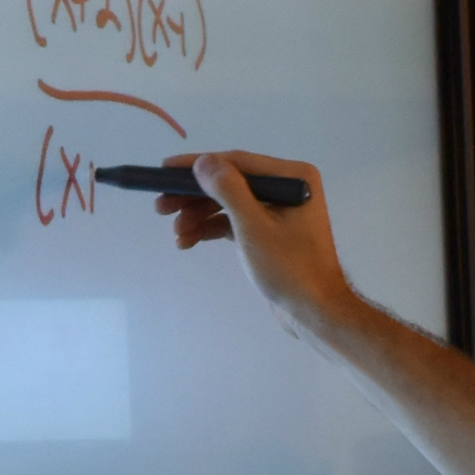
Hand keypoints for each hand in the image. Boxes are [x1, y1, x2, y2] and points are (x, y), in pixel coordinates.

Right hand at [160, 151, 352, 341]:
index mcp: (292, 177)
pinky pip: (235, 222)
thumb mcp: (253, 227)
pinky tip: (188, 241)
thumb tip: (203, 162)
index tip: (164, 170)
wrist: (313, 311)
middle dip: (194, 196)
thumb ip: (228, 190)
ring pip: (229, 204)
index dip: (198, 165)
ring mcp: (279, 211)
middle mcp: (287, 187)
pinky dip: (212, 229)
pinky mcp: (270, 232)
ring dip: (199, 216)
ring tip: (176, 233)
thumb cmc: (289, 268)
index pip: (237, 163)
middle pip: (230, 183)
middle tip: (161, 206)